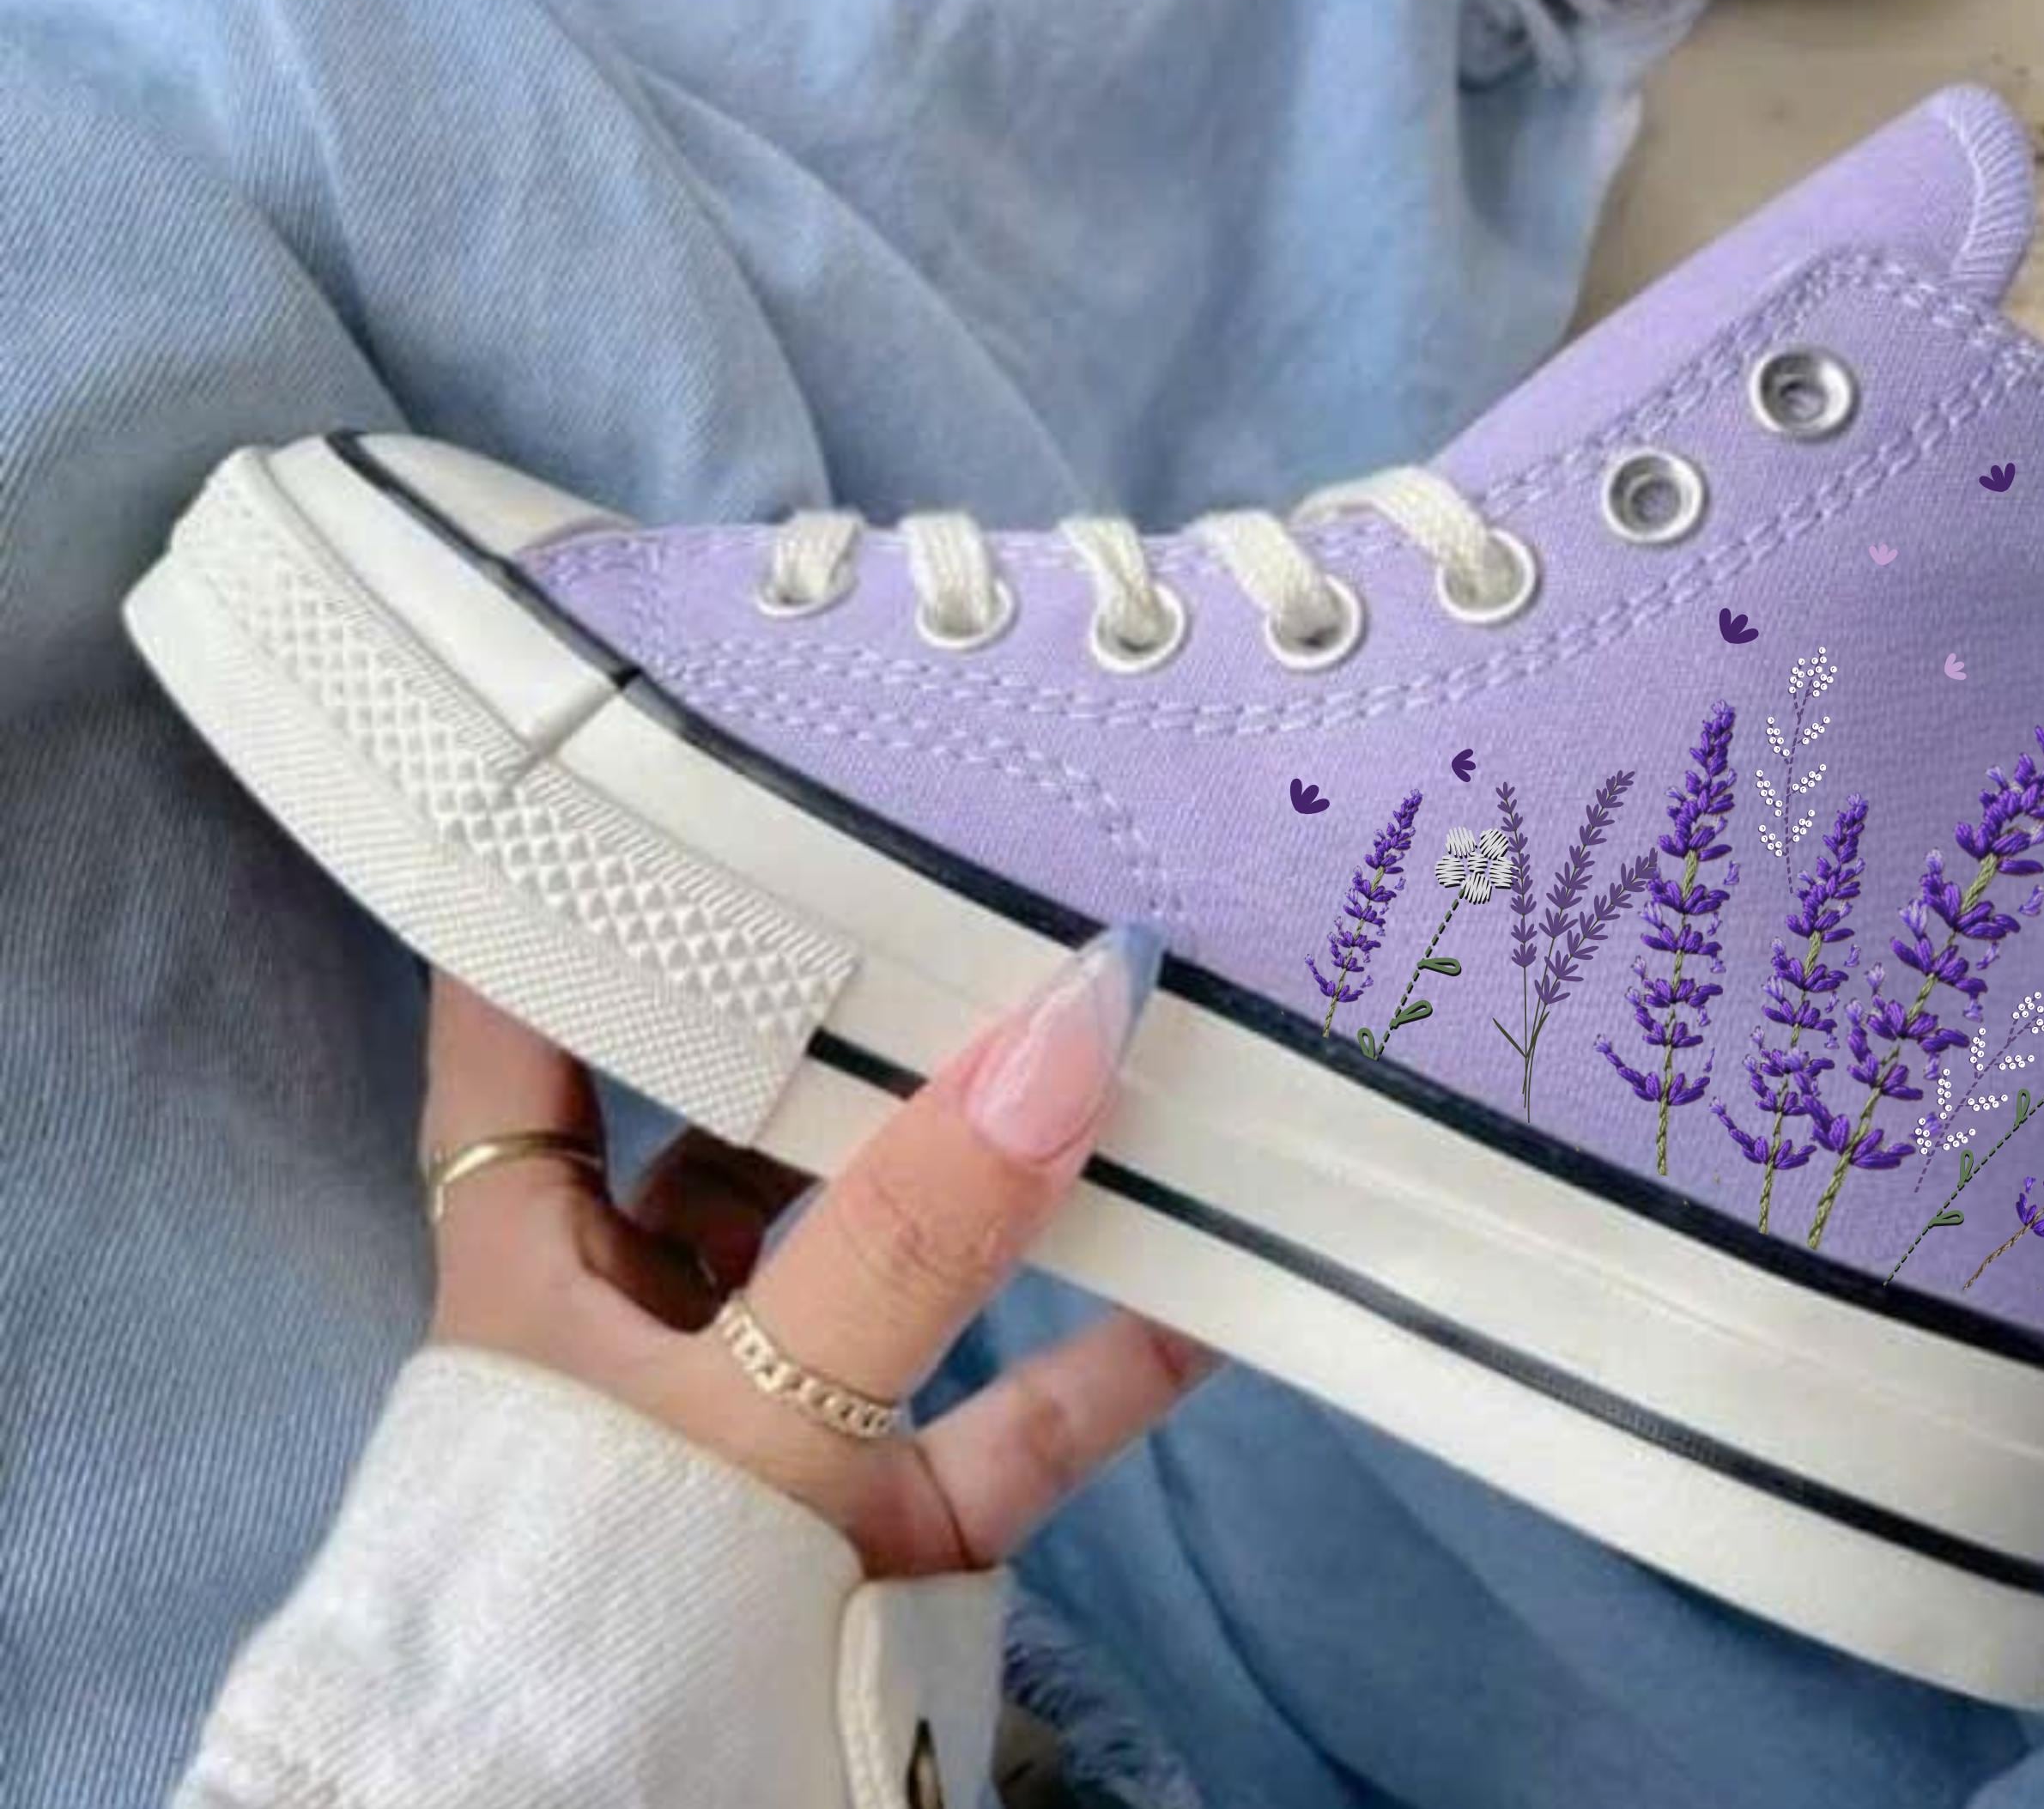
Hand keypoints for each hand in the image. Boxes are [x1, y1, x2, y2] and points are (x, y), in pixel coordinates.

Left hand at [420, 927, 1214, 1573]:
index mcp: (532, 1258)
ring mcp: (772, 1423)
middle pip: (743, 1125)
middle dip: (850, 1021)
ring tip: (1116, 1052)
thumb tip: (1078, 1014)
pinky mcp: (876, 1527)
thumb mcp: (754, 1396)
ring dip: (1005, 1182)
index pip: (516, 1029)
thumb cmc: (613, 1590)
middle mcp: (647, 1321)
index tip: (658, 764)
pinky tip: (1215, 1287)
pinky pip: (1002, 1419)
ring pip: (897, 1265)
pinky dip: (1104, 1366)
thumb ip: (916, 1225)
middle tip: (956, 879)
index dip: (562, 898)